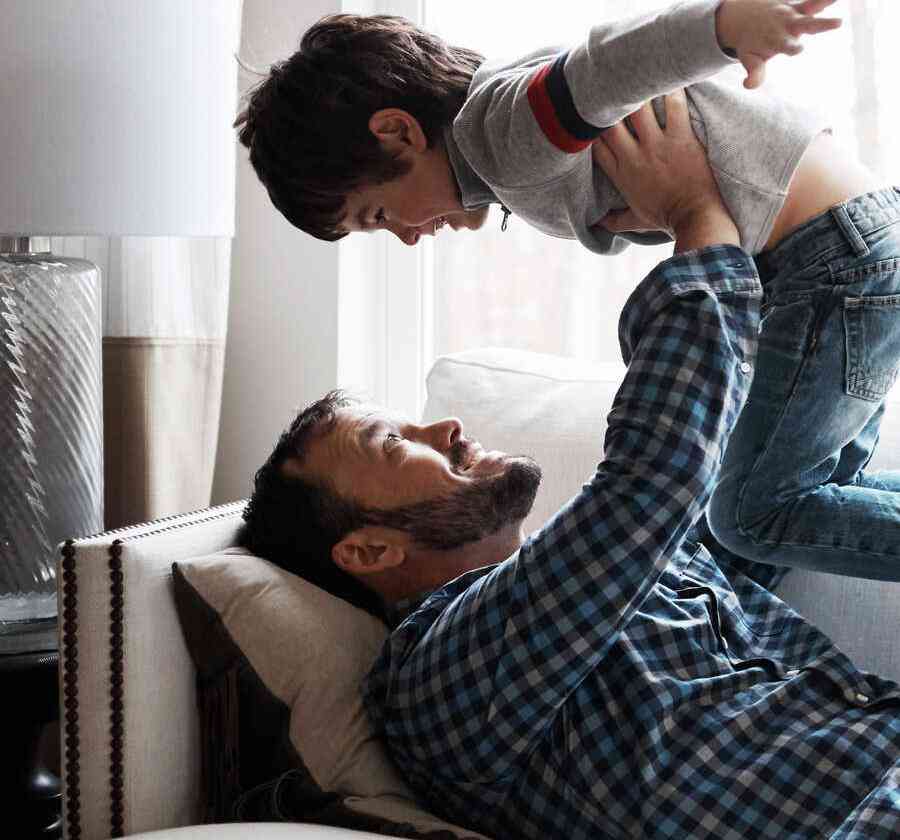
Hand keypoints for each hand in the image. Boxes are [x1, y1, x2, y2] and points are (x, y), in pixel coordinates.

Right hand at [592, 90, 738, 250]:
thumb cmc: (667, 219)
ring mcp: (656, 145)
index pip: (595, 144)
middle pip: (609, 122)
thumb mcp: (635, 221)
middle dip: (609, 105)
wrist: (696, 217)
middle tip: (614, 88)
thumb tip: (597, 225)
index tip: (596, 118)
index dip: (592, 128)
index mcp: (621, 174)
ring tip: (641, 77)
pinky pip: (674, 105)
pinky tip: (672, 76)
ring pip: (638, 108)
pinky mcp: (680, 138)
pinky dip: (673, 89)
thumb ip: (613, 222)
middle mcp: (633, 156)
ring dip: (638, 93)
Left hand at [716, 0, 841, 88]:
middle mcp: (786, 24)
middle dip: (822, 24)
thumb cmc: (749, 43)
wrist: (742, 16)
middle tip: (839, 23)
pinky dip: (823, 0)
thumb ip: (754, 73)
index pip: (786, 45)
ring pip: (812, 5)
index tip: (798, 49)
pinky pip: (812, 0)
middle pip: (806, 24)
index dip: (792, 47)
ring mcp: (792, 12)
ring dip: (825, 1)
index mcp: (776, 40)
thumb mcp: (748, 58)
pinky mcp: (797, 4)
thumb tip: (748, 86)